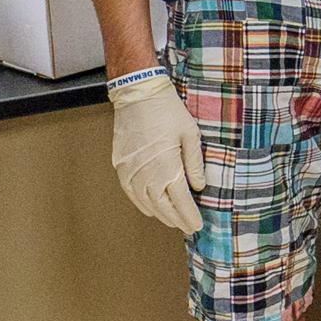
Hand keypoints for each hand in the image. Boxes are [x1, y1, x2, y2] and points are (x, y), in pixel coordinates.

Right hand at [111, 71, 203, 237]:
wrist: (138, 94)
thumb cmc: (167, 111)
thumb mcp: (190, 134)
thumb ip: (195, 163)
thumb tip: (199, 186)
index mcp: (167, 167)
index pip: (180, 201)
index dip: (189, 216)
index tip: (197, 226)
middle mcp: (146, 173)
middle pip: (162, 207)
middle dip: (176, 219)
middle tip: (187, 227)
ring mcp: (130, 171)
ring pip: (145, 202)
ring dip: (160, 214)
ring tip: (172, 220)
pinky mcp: (121, 165)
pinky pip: (130, 192)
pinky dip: (141, 203)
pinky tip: (151, 208)